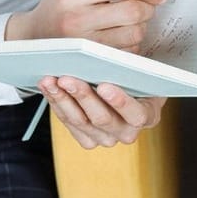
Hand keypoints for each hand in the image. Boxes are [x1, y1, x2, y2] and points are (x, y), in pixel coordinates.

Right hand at [6, 0, 165, 52]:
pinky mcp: (95, 63)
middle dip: (149, 5)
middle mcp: (76, 21)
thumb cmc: (61, 7)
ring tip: (131, 17)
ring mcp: (86, 46)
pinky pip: (130, 50)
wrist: (37, 37)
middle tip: (149, 2)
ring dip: (142, 23)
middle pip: (132, 11)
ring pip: (135, 33)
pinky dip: (134, 40)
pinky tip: (123, 33)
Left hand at [39, 76, 165, 148]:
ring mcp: (106, 138)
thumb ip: (127, 69)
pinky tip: (49, 89)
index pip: (136, 114)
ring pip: (81, 122)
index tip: (104, 86)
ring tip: (50, 81)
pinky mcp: (88, 140)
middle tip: (67, 79)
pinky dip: (57, 104)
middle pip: (103, 119)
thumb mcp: (139, 71)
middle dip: (83, 96)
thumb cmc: (134, 77)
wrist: (128, 90)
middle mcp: (127, 133)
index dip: (120, 102)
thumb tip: (103, 58)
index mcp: (147, 116)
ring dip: (63, 100)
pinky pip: (70, 124)